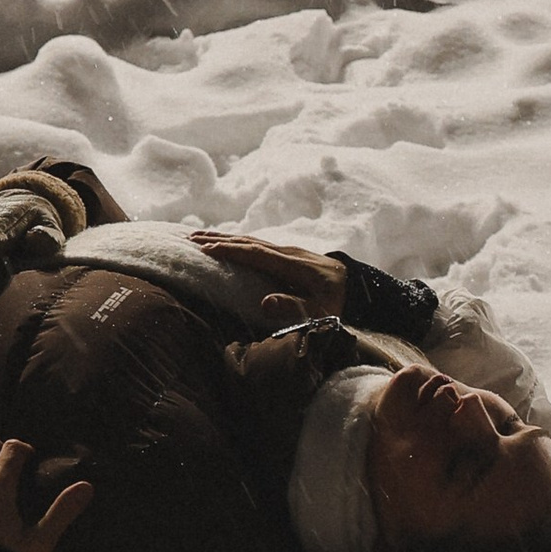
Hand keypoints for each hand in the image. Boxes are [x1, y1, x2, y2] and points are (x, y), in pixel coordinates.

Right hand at [193, 231, 349, 322]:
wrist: (359, 290)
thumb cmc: (337, 308)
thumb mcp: (319, 314)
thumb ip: (293, 308)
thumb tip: (265, 301)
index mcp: (296, 265)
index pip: (256, 254)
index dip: (230, 250)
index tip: (205, 249)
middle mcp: (291, 253)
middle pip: (250, 241)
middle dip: (220, 238)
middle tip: (190, 238)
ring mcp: (290, 252)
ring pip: (253, 240)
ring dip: (226, 237)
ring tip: (200, 236)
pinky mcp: (290, 255)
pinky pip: (259, 245)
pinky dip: (238, 242)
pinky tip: (228, 243)